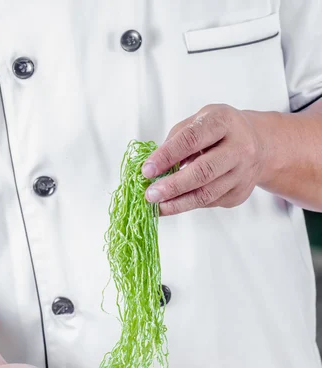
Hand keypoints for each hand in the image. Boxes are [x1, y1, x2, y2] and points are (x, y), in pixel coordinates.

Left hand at [142, 104, 266, 215]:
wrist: (260, 145)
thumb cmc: (220, 131)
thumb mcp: (200, 121)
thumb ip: (176, 140)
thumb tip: (153, 168)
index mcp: (224, 122)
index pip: (192, 139)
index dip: (167, 156)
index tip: (146, 170)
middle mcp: (239, 148)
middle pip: (203, 172)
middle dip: (173, 186)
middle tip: (150, 194)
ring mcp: (242, 173)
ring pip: (206, 194)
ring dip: (177, 203)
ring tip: (157, 206)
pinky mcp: (239, 194)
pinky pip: (209, 202)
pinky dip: (188, 204)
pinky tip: (173, 204)